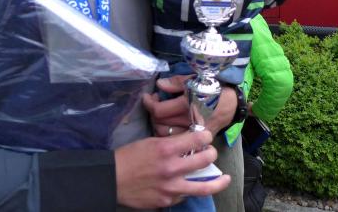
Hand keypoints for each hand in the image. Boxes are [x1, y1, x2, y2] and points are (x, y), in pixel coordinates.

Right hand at [114, 130, 230, 208]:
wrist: (111, 179)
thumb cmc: (128, 157)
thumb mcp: (149, 142)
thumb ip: (170, 144)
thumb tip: (187, 145)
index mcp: (166, 149)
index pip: (198, 139)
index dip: (206, 136)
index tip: (206, 137)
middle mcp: (172, 168)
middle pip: (205, 160)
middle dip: (212, 153)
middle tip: (211, 153)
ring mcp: (171, 187)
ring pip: (204, 186)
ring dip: (218, 181)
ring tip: (226, 179)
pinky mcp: (167, 200)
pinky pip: (184, 195)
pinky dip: (189, 189)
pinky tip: (190, 186)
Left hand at [143, 75, 236, 135]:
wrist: (233, 101)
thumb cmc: (213, 86)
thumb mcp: (195, 78)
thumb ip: (176, 82)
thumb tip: (159, 85)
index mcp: (187, 104)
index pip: (159, 110)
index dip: (149, 103)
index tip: (147, 97)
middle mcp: (189, 120)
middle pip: (160, 124)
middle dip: (153, 114)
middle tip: (155, 105)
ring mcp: (194, 132)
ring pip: (167, 136)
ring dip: (160, 126)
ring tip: (161, 116)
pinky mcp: (199, 138)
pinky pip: (179, 141)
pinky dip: (171, 135)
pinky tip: (170, 126)